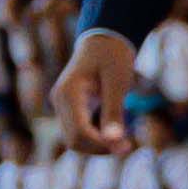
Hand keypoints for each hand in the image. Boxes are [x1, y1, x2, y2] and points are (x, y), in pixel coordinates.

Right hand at [51, 31, 136, 155]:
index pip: (79, 133)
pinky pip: (79, 131)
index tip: (127, 146)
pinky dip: (96, 137)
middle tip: (128, 145)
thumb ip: (114, 112)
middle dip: (100, 148)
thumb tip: (114, 141)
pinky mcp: (69, 108)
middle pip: (74, 141)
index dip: (101, 145)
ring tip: (124, 140)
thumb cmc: (114, 58)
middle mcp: (59, 101)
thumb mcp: (118, 83)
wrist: (105, 40)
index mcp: (68, 93)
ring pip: (74, 139)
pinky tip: (115, 131)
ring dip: (98, 145)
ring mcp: (62, 105)